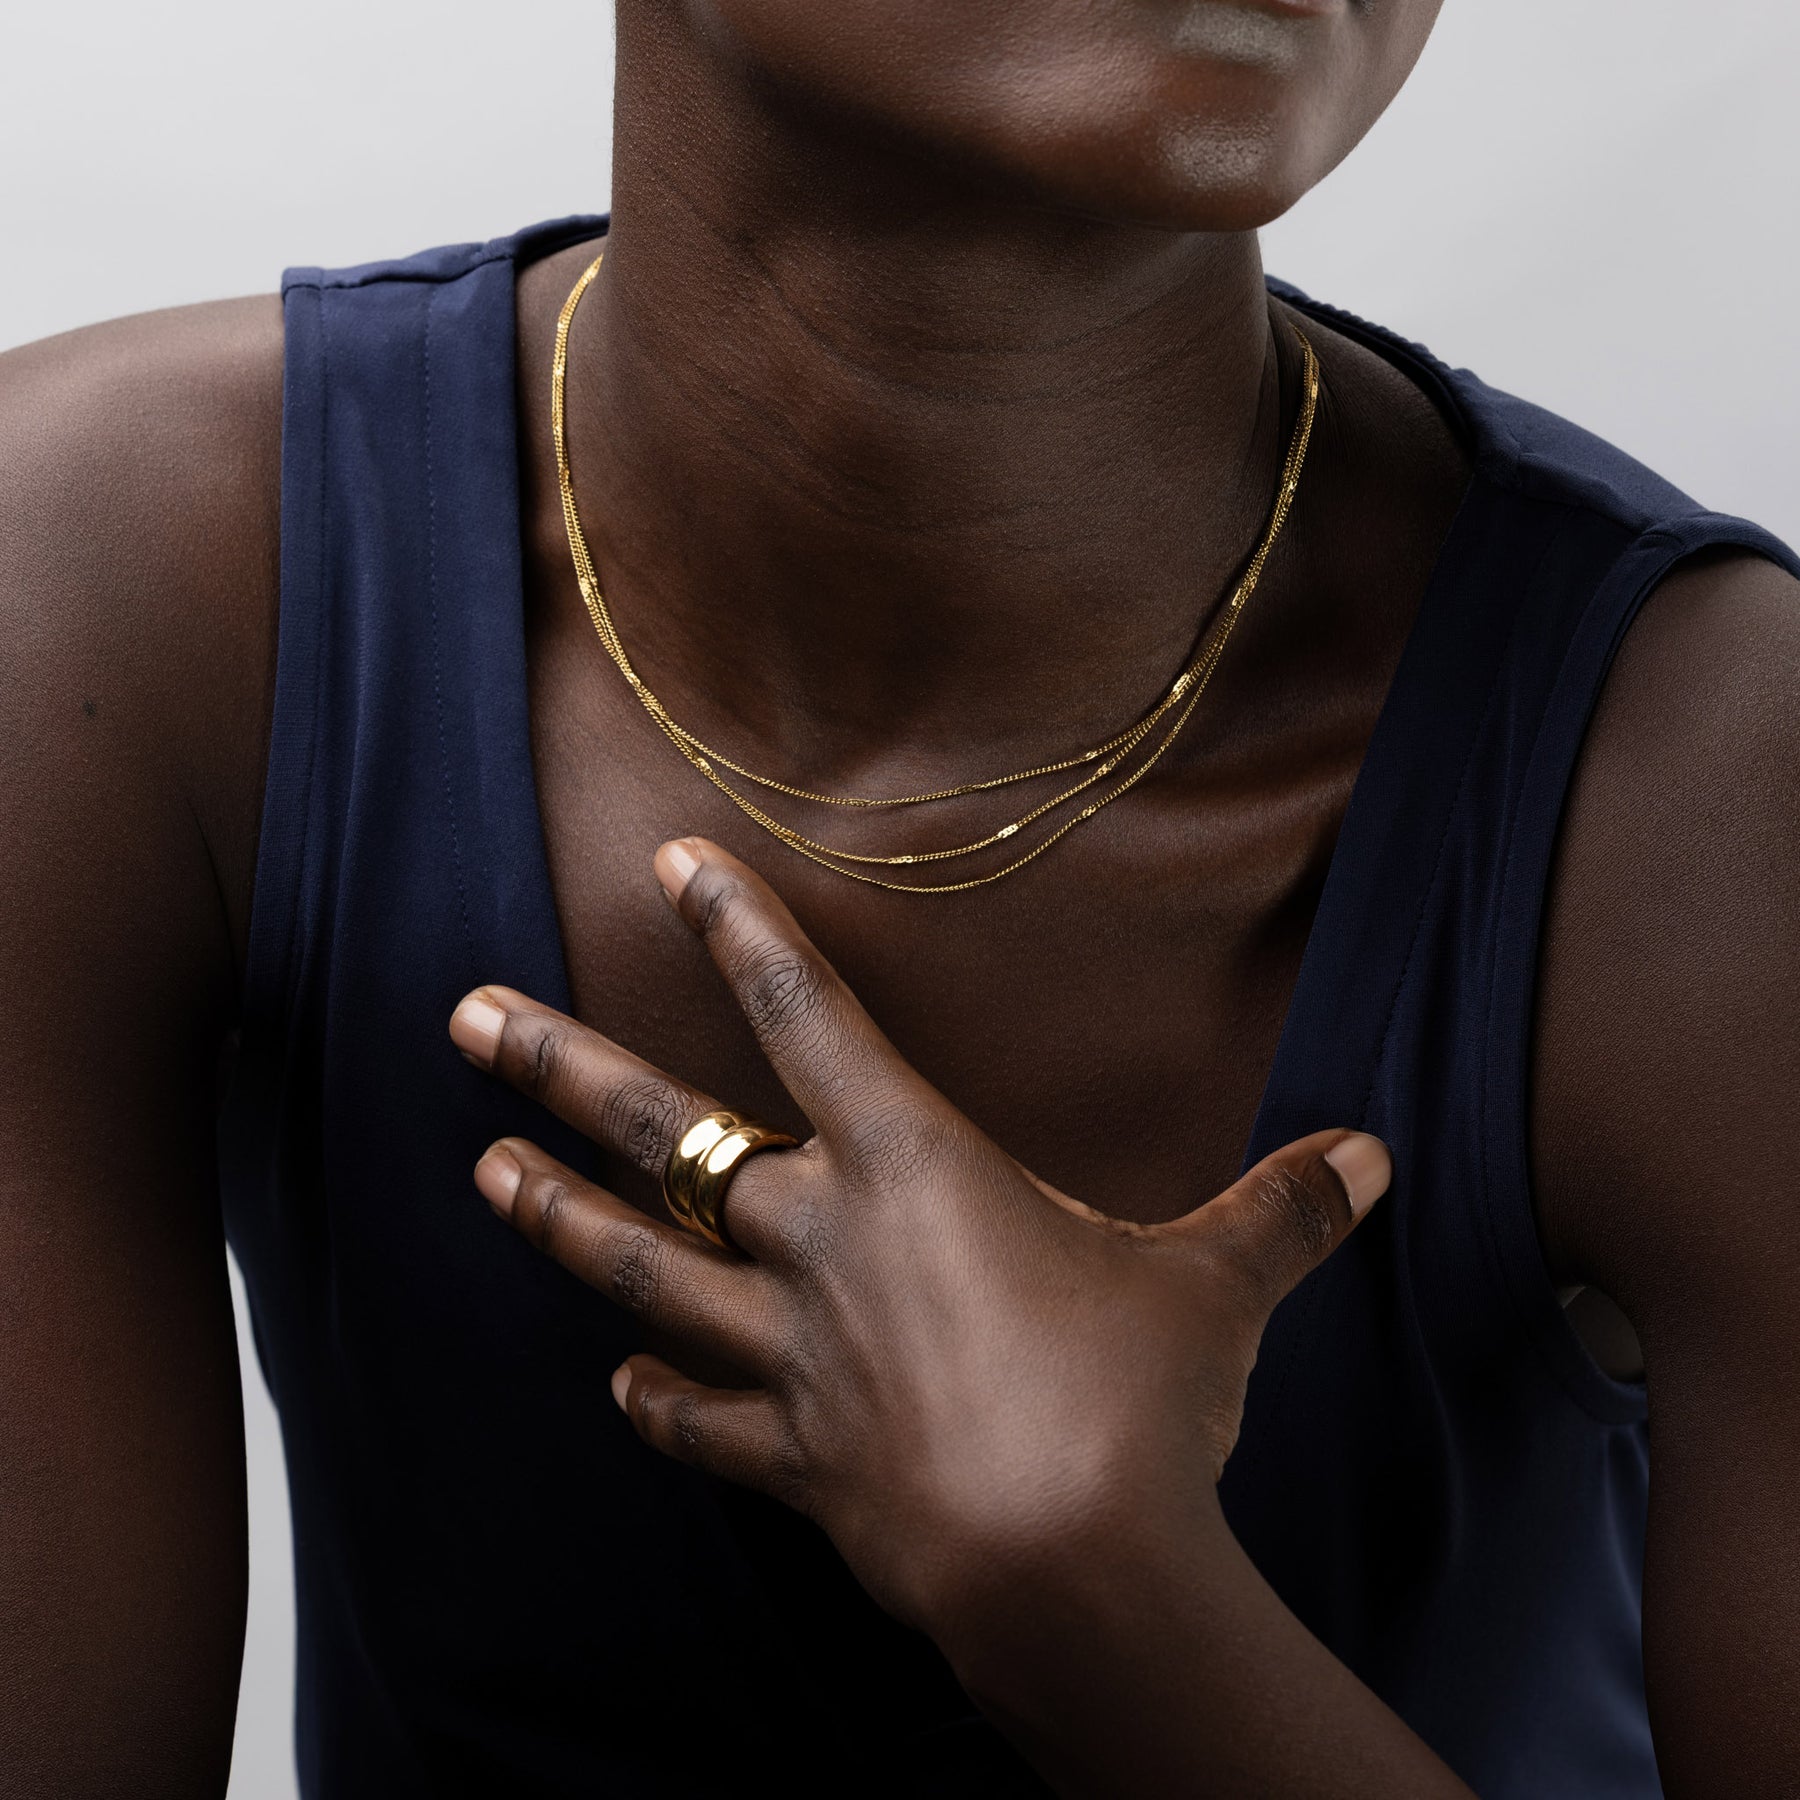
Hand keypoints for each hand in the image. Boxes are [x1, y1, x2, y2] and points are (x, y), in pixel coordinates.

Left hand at [448, 836, 1388, 1652]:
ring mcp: (793, 1352)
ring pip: (644, 1271)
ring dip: (559, 1219)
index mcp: (913, 1166)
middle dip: (559, 1069)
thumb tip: (1374, 1157)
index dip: (739, 927)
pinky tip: (612, 1386)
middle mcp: (825, 1242)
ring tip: (483, 1175)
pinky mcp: (795, 1458)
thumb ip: (1282, 1208)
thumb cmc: (1137, 1399)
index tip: (670, 862)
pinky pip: (704, 1427)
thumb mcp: (1218, 1286)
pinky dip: (658, 1406)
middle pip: (669, 1137)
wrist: (1071, 1564)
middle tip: (463, 1019)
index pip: (808, 1013)